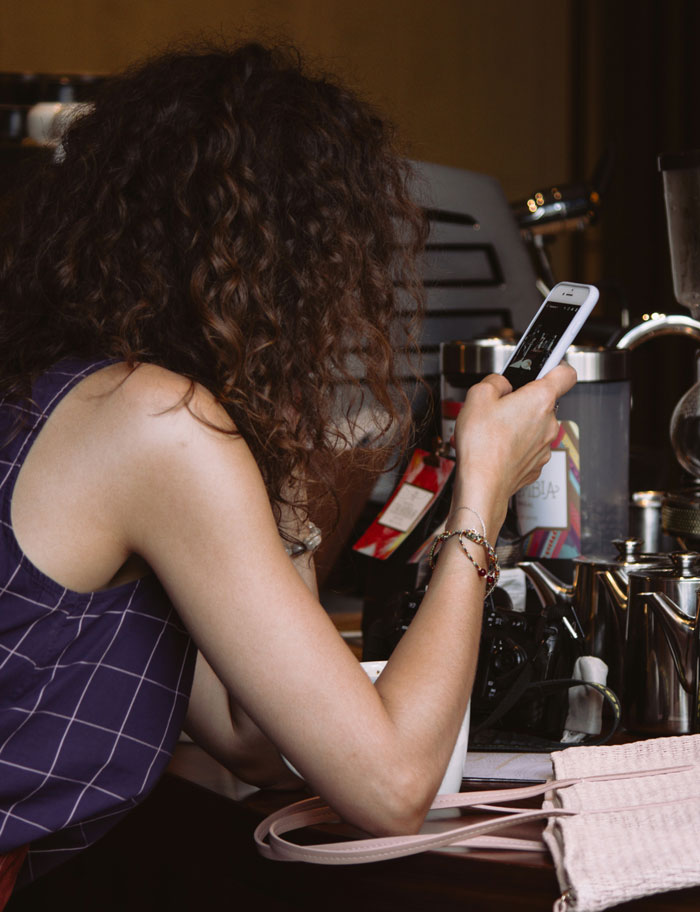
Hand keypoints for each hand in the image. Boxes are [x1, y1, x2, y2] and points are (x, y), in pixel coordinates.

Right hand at [450, 364, 576, 531]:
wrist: (482, 484)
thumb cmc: (482, 445)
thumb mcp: (478, 396)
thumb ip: (495, 381)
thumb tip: (502, 384)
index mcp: (540, 399)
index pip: (566, 373)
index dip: (555, 366)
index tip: (546, 367)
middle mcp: (549, 423)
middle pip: (544, 402)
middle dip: (523, 400)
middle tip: (500, 406)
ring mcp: (545, 446)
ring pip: (536, 426)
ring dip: (519, 424)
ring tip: (494, 430)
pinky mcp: (536, 464)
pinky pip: (529, 446)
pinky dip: (516, 445)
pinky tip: (497, 447)